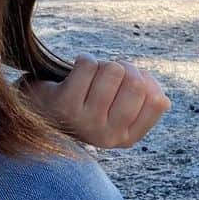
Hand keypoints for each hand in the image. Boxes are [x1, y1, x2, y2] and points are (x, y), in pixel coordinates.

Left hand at [21, 55, 170, 148]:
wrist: (38, 112)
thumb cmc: (85, 105)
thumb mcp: (118, 110)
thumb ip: (144, 103)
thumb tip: (161, 98)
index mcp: (127, 138)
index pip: (157, 101)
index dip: (145, 81)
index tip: (127, 81)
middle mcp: (109, 136)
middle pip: (136, 82)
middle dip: (123, 68)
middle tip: (106, 75)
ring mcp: (86, 122)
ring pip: (113, 70)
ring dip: (101, 64)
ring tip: (88, 77)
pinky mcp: (65, 105)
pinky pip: (88, 65)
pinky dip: (83, 61)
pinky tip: (74, 73)